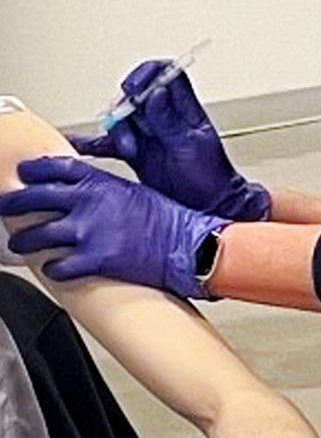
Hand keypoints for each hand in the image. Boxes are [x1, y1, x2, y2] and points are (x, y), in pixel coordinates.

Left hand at [0, 157, 228, 298]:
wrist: (185, 243)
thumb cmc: (165, 218)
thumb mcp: (131, 190)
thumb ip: (102, 189)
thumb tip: (83, 193)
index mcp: (99, 182)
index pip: (55, 168)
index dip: (34, 170)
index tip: (24, 173)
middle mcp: (88, 203)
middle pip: (36, 198)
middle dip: (15, 204)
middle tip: (6, 207)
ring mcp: (89, 232)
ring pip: (39, 235)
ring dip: (24, 241)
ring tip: (18, 245)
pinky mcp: (94, 260)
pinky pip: (59, 267)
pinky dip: (51, 269)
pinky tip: (51, 269)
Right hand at [69, 61, 269, 220]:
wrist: (209, 209)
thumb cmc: (210, 180)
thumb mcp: (191, 147)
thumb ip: (170, 120)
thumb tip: (156, 92)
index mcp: (184, 109)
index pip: (165, 74)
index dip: (146, 74)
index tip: (133, 88)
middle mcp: (165, 117)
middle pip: (136, 96)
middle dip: (126, 107)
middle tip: (127, 126)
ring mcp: (149, 135)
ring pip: (122, 118)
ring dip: (118, 130)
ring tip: (127, 149)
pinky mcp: (136, 153)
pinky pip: (110, 144)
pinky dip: (92, 144)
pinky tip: (77, 145)